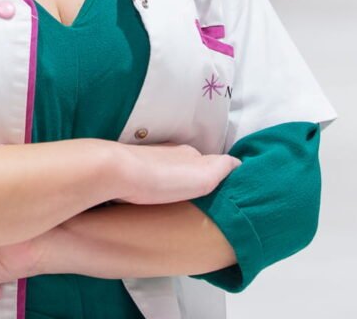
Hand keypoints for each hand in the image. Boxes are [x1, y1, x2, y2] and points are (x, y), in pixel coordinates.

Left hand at [111, 143, 239, 205]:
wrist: (118, 173)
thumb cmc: (162, 178)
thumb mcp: (203, 175)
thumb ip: (222, 168)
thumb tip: (238, 163)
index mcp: (189, 154)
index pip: (210, 162)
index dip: (217, 176)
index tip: (222, 191)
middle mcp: (170, 154)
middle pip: (189, 166)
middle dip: (195, 180)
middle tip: (201, 200)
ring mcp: (149, 161)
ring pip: (168, 173)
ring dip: (173, 185)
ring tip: (178, 203)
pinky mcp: (131, 174)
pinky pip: (149, 180)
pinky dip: (155, 188)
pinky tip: (153, 201)